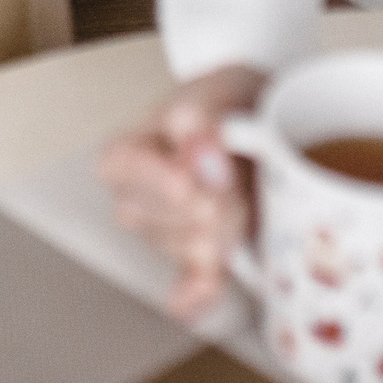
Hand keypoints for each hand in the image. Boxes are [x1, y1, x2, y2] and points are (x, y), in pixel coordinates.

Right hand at [96, 64, 267, 319]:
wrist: (264, 128)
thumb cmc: (229, 106)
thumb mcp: (220, 92)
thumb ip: (206, 120)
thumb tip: (201, 156)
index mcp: (126, 153)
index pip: (118, 172)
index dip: (155, 181)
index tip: (188, 180)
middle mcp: (136, 201)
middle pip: (158, 221)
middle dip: (207, 203)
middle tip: (235, 174)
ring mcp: (166, 237)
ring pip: (189, 250)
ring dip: (226, 227)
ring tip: (244, 194)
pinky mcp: (198, 264)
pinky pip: (192, 290)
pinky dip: (203, 290)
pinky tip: (207, 287)